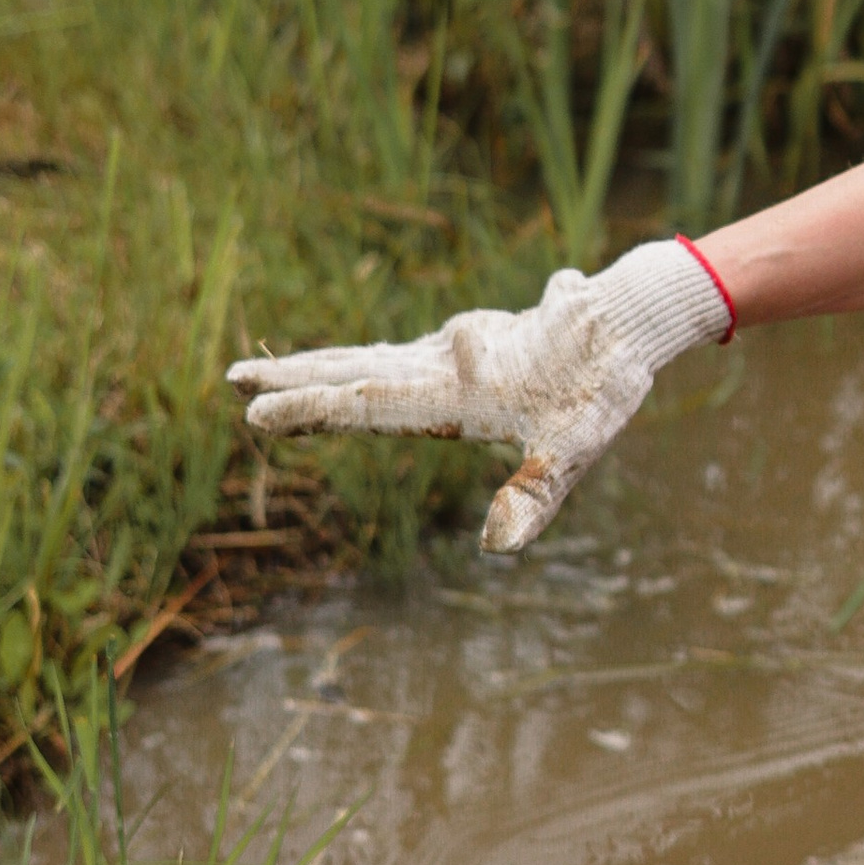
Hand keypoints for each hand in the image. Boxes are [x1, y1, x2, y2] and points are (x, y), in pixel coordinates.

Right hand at [228, 239, 731, 554]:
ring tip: (263, 374)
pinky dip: (358, 364)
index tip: (256, 410)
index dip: (312, 408)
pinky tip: (345, 370)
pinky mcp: (467, 347)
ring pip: (370, 358)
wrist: (630, 319)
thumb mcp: (575, 449)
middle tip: (234, 379)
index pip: (368, 400)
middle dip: (295, 378)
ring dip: (317, 367)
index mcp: (455, 389)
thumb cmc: (602, 388)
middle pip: (354, 370)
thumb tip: (499, 546)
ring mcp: (453, 350)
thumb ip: (535, 494)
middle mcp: (444, 363)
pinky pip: (397, 356)